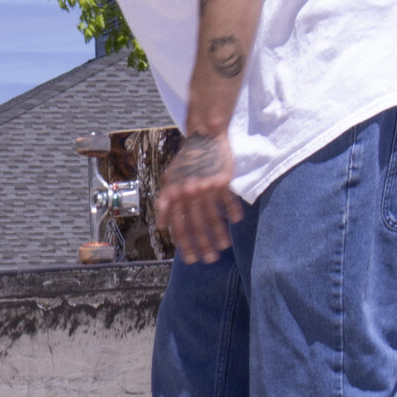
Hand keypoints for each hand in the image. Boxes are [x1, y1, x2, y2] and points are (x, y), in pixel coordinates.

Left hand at [159, 129, 243, 262]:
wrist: (204, 136)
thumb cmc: (186, 160)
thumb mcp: (169, 178)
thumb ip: (164, 202)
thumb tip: (161, 225)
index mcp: (175, 193)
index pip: (178, 225)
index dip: (184, 244)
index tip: (190, 258)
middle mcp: (188, 192)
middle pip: (196, 225)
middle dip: (202, 246)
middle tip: (209, 260)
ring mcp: (205, 187)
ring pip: (213, 217)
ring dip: (218, 235)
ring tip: (223, 247)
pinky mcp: (221, 181)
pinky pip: (227, 202)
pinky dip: (232, 212)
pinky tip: (235, 222)